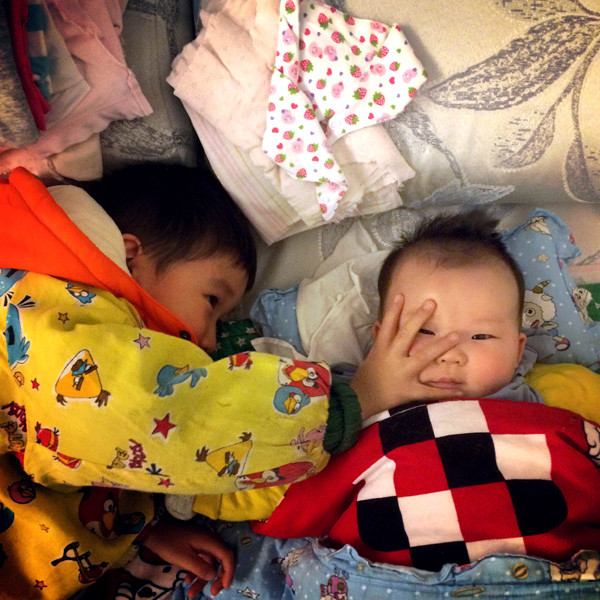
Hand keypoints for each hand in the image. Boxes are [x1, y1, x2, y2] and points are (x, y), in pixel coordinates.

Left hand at [142, 519, 233, 596]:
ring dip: (203, 579)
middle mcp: (208, 542)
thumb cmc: (169, 543)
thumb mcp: (183, 558)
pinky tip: (187, 581)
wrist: (153, 532)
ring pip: (208, 564)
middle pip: (220, 561)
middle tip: (213, 592)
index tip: (225, 586)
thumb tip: (213, 576)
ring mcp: (201, 544)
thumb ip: (200, 568)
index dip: (229, 571)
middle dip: (218, 578)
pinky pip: (200, 562)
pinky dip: (196, 573)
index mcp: (209, 541)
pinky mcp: (194, 547)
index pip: (227, 555)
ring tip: (192, 594)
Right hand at [351, 295, 458, 418]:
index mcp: (382, 349)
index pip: (388, 326)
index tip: (402, 295)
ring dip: (439, 346)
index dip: (394, 310)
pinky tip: (461, 389)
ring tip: (455, 336)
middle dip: (419, 318)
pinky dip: (445, 391)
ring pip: (423, 357)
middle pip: (406, 335)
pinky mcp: (409, 390)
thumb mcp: (371, 356)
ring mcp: (403, 373)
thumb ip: (379, 341)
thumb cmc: (366, 377)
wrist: (361, 400)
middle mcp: (393, 358)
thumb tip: (380, 323)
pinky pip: (429, 391)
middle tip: (432, 303)